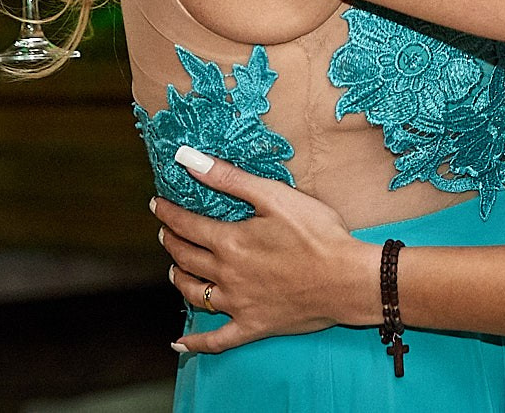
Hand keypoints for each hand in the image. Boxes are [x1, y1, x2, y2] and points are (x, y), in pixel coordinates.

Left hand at [153, 151, 377, 354]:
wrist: (347, 279)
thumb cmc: (318, 234)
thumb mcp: (275, 196)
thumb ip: (230, 178)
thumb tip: (188, 160)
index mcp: (229, 241)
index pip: (187, 225)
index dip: (169, 214)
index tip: (158, 205)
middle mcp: (226, 274)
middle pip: (186, 258)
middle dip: (171, 242)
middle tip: (165, 232)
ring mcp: (237, 304)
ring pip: (195, 293)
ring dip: (179, 279)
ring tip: (174, 269)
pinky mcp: (252, 326)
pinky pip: (216, 340)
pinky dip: (195, 343)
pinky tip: (181, 344)